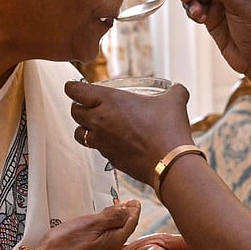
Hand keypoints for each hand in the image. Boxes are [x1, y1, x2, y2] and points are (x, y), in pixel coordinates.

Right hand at [13, 201, 140, 249]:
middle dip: (126, 218)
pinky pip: (101, 247)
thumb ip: (111, 217)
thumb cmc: (65, 245)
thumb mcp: (91, 224)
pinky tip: (97, 233)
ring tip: (113, 216)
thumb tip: (128, 209)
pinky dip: (104, 236)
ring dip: (115, 227)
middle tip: (127, 206)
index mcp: (114, 242)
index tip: (135, 201)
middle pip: (123, 232)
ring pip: (112, 240)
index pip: (130, 223)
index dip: (133, 211)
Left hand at [65, 81, 194, 187]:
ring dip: (83, 127)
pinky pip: (96, 149)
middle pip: (74, 112)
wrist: (170, 162)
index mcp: (110, 101)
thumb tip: (179, 89)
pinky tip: (112, 141)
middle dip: (77, 107)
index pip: (76, 92)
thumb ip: (175, 91)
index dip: (71, 88)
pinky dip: (99, 144)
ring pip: (79, 133)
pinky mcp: (109, 158)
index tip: (72, 87)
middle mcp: (100, 121)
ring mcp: (102, 142)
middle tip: (85, 104)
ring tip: (93, 124)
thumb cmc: (168, 129)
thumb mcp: (174, 102)